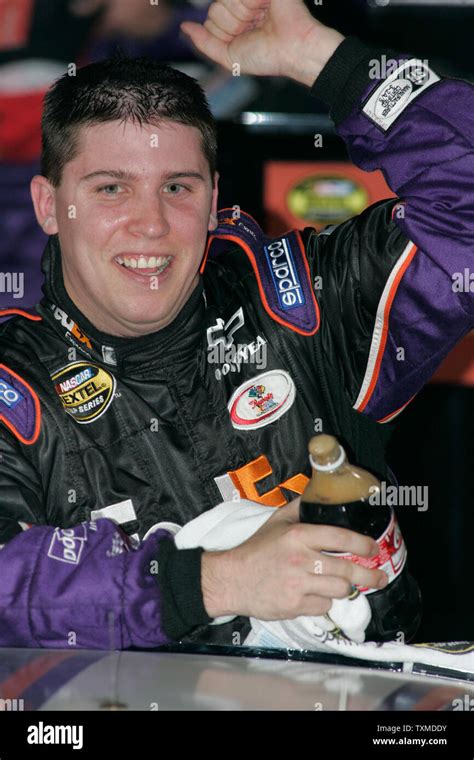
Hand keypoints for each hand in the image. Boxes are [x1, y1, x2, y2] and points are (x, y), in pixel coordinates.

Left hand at [180, 0, 343, 85]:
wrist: (293, 48)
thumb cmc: (267, 56)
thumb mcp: (228, 57)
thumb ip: (204, 42)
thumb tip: (184, 27)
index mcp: (235, 22)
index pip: (211, 20)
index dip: (225, 33)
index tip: (246, 39)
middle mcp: (241, 6)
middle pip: (215, 9)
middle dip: (232, 24)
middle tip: (255, 29)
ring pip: (223, 2)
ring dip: (242, 15)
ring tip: (262, 20)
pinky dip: (249, 5)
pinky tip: (264, 9)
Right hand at [201, 497, 387, 619]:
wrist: (232, 579)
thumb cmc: (255, 549)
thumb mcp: (276, 521)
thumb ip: (300, 507)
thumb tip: (319, 492)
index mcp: (298, 535)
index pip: (340, 538)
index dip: (362, 544)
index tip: (373, 548)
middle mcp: (300, 560)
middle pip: (346, 570)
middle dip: (369, 575)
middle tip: (379, 576)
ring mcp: (298, 585)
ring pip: (339, 590)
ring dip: (343, 588)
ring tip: (344, 584)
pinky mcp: (294, 606)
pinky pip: (323, 605)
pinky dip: (323, 601)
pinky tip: (316, 594)